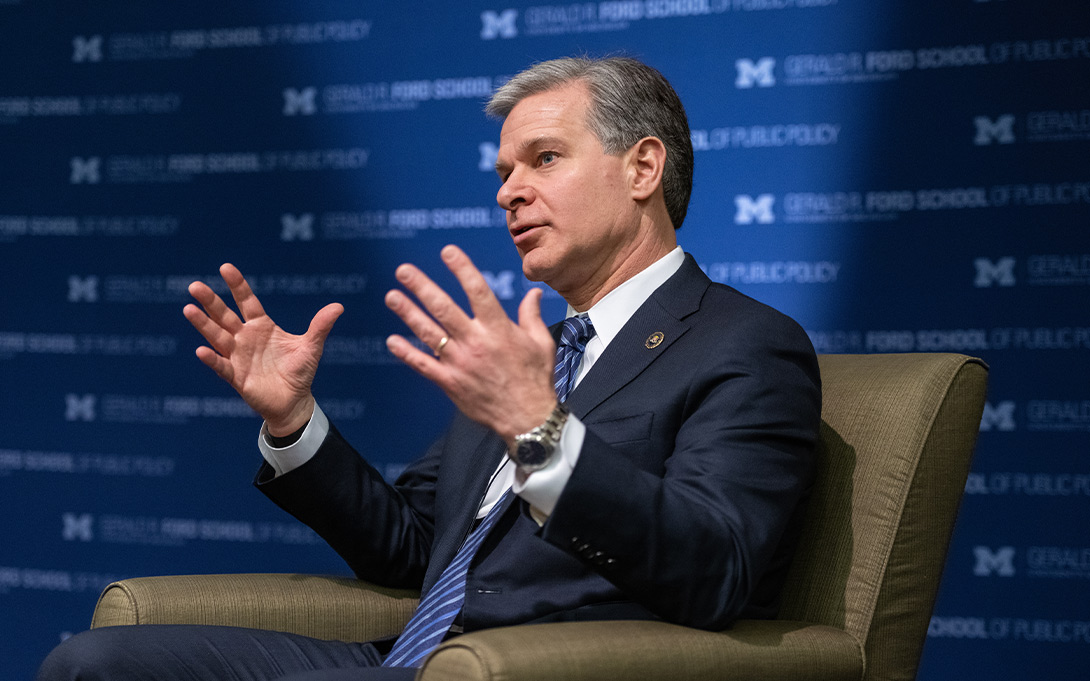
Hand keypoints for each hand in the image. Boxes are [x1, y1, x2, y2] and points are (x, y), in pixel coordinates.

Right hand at [183, 263, 342, 434]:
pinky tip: (201, 350)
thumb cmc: (300, 371)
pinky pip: (222, 366)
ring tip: (188, 309)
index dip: (237, 285)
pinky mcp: (237, 377)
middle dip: (210, 301)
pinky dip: (212, 359)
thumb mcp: (311, 347)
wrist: (294, 401)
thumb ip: (320, 326)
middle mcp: (246, 338)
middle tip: (194, 286)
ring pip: (217, 337)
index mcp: (262, 327)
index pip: (247, 302)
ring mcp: (238, 356)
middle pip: (224, 316)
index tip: (225, 268)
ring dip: (203, 325)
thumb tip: (339, 306)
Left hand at [385, 245, 556, 446]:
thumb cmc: (536, 379)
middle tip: (403, 270)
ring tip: (391, 296)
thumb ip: (531, 315)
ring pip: (429, 333)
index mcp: (499, 330)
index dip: (462, 269)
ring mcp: (460, 363)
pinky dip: (407, 354)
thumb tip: (533, 293)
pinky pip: (424, 366)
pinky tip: (392, 341)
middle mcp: (476, 343)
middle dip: (422, 287)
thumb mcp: (541, 343)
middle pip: (444, 308)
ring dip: (408, 313)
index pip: (478, 291)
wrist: (527, 419)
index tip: (448, 251)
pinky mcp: (450, 383)